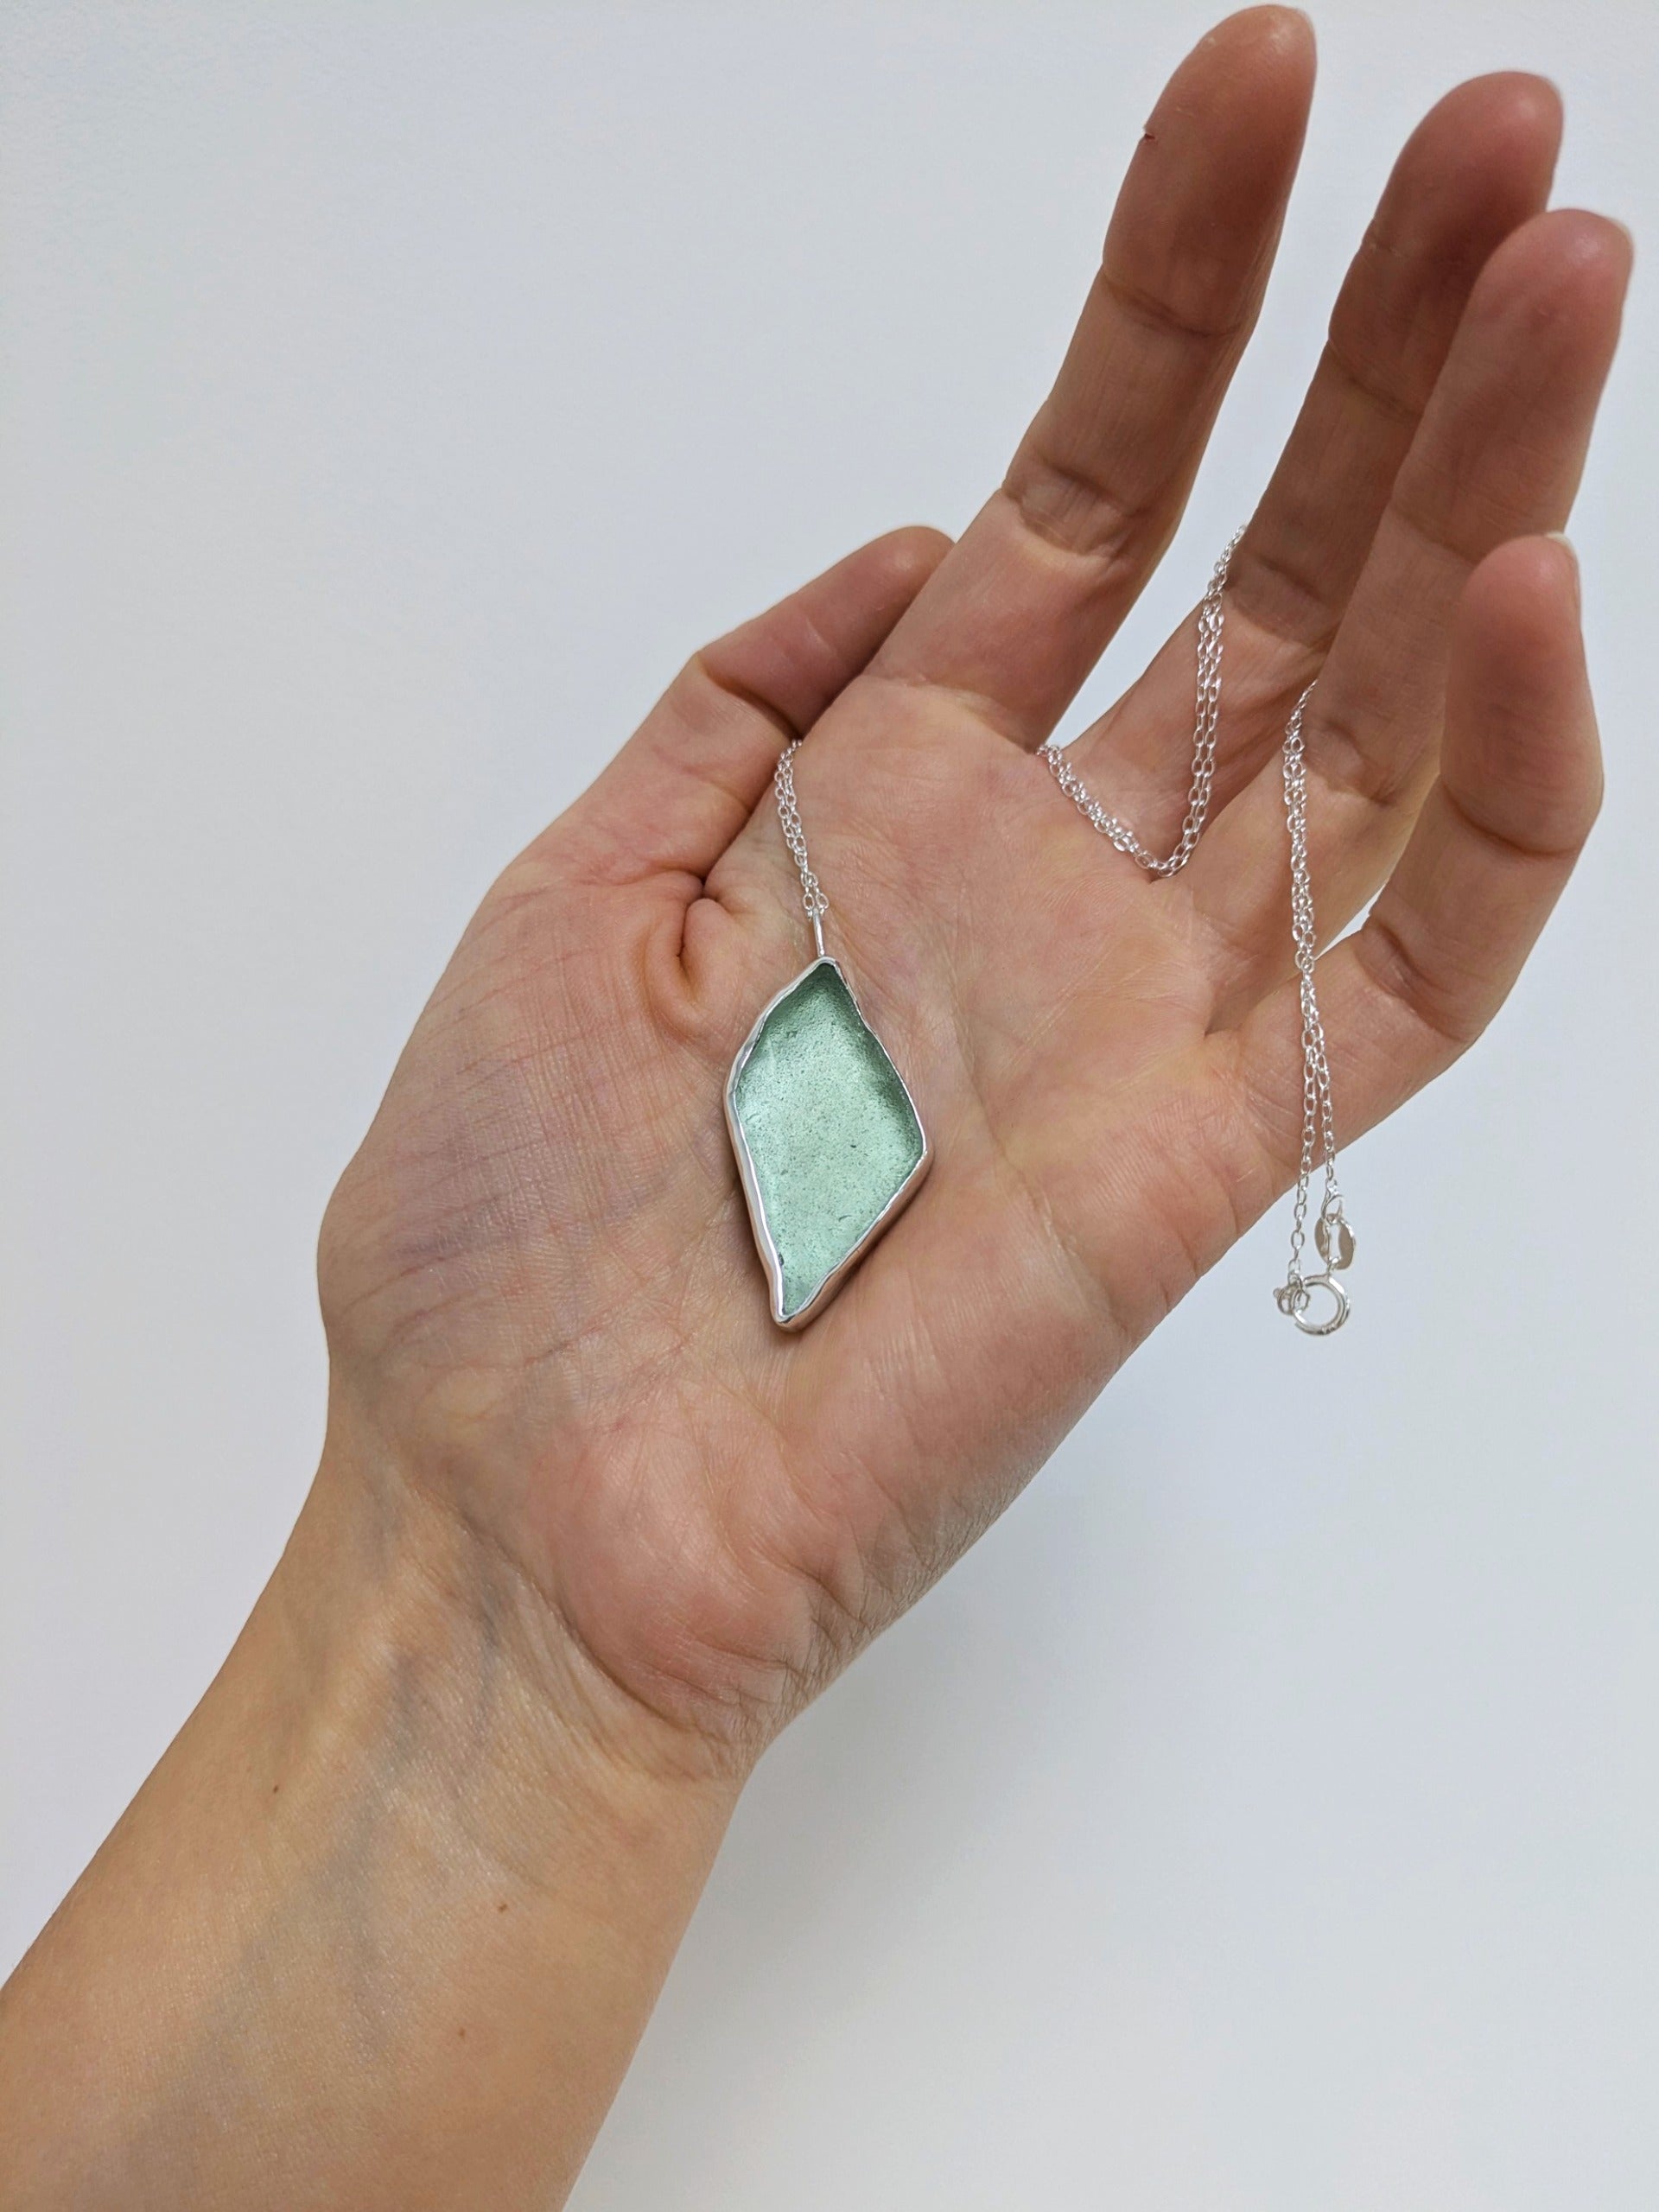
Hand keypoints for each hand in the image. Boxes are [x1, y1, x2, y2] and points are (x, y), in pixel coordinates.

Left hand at [316, 7, 1625, 1771]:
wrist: (522, 1513)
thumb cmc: (506, 1239)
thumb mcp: (578, 889)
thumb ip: (748, 704)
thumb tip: (925, 543)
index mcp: (896, 802)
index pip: (1090, 499)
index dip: (1176, 298)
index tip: (1257, 87)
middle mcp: (1051, 882)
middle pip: (1272, 580)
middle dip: (1384, 358)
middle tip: (1510, 139)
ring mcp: (1148, 1014)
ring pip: (1379, 730)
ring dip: (1483, 502)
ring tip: (1566, 269)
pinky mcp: (1210, 1161)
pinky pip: (1411, 970)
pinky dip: (1494, 796)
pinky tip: (1521, 592)